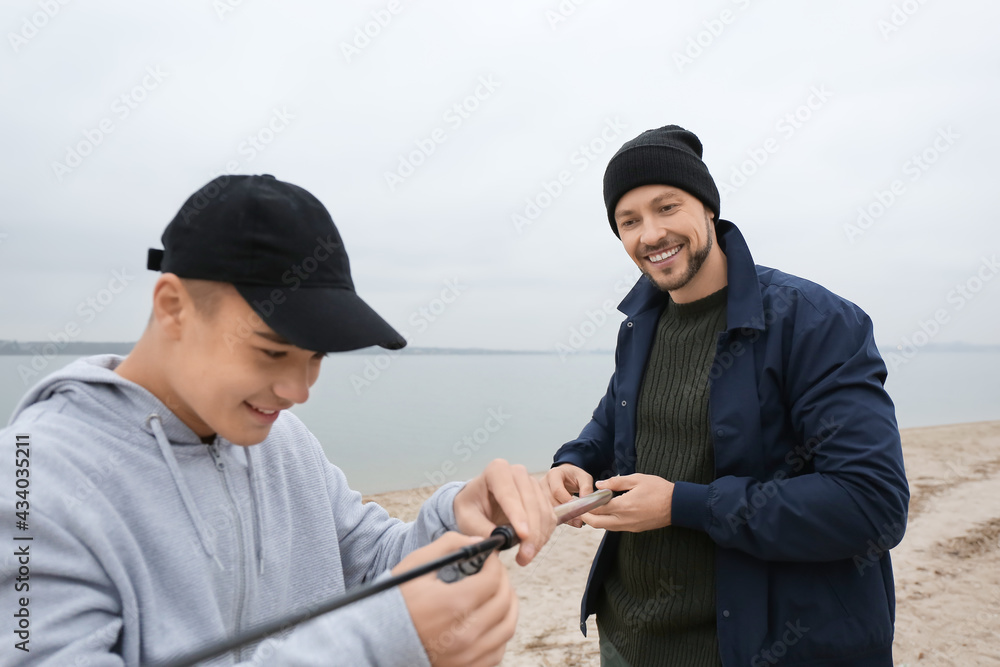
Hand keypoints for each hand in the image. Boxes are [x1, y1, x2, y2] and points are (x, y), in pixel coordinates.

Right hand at [396, 532, 516, 666]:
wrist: (377, 641)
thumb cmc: (396, 601)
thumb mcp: (416, 565)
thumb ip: (449, 545)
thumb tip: (478, 541)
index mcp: (453, 604)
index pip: (493, 580)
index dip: (496, 564)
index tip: (490, 559)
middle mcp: (465, 633)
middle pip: (504, 603)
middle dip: (504, 581)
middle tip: (496, 573)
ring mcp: (467, 655)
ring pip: (506, 628)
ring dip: (508, 607)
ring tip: (500, 594)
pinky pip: (497, 652)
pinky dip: (500, 633)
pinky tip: (491, 621)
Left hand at [454, 459, 556, 565]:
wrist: (480, 504)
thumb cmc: (472, 507)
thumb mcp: (467, 518)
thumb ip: (480, 528)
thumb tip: (498, 540)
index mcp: (496, 470)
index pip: (509, 492)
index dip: (517, 514)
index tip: (522, 535)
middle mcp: (518, 472)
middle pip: (530, 502)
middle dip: (531, 532)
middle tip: (524, 555)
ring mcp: (532, 484)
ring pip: (544, 511)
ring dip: (539, 537)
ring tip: (524, 557)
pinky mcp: (542, 497)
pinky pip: (549, 517)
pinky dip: (543, 536)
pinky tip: (532, 548)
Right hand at [541, 463, 593, 527]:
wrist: (567, 476)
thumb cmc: (574, 476)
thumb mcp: (584, 478)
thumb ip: (586, 488)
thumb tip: (584, 502)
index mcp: (554, 474)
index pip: (557, 490)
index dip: (566, 500)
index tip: (577, 507)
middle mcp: (544, 483)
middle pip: (551, 501)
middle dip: (566, 511)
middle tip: (579, 518)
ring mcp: (540, 493)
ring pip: (549, 509)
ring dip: (563, 517)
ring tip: (577, 521)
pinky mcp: (541, 502)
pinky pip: (549, 513)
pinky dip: (561, 518)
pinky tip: (571, 520)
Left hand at [580, 474, 673, 531]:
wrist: (678, 505)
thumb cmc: (659, 489)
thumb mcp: (637, 479)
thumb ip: (616, 481)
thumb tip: (599, 485)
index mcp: (623, 506)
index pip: (596, 508)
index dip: (585, 503)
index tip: (577, 498)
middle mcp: (624, 520)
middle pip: (596, 523)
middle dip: (585, 515)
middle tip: (578, 506)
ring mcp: (630, 526)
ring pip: (605, 527)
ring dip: (595, 519)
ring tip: (590, 507)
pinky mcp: (635, 529)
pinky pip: (615, 527)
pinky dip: (606, 521)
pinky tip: (606, 510)